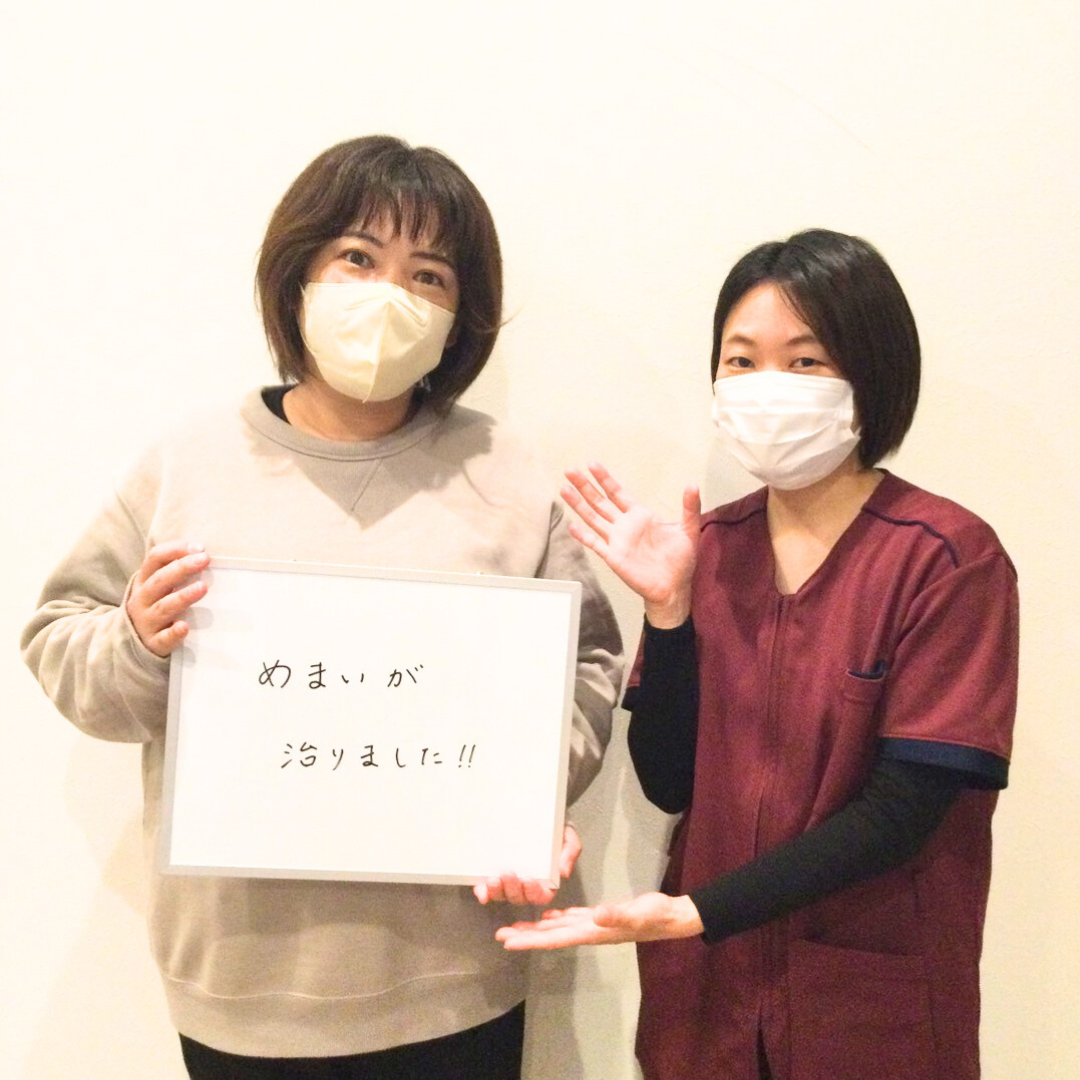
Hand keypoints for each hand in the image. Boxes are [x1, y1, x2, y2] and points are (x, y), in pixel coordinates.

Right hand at [126, 541, 210, 656]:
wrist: (131, 643)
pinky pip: (163, 639)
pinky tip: (184, 627)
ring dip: (183, 596)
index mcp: (144, 581)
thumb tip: (204, 555)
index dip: (176, 550)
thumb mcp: (157, 587)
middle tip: (204, 560)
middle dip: (182, 568)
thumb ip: (174, 571)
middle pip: (160, 580)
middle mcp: (142, 599)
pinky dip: (173, 633)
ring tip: (202, 587)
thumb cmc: (154, 607)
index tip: (200, 548)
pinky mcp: (153, 643)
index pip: (155, 558)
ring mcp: (146, 622)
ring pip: (163, 607)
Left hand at [473, 824, 581, 905]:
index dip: (534, 893)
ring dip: (497, 892)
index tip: (529, 879)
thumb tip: (563, 872)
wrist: (540, 811)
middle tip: (508, 873)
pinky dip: (483, 892)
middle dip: (512, 889)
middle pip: (519, 897)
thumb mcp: (568, 837)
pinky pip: (487, 888)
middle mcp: (526, 884)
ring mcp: (509, 881)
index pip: (541, 895)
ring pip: (502, 895)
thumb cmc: (556, 828)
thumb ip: (570, 852)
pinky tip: (481, 889)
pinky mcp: (494, 873)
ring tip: (493, 879)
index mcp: (546, 881)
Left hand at [495, 891, 703, 950]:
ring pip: (557, 928)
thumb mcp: (637, 913)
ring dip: (536, 929)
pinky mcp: (599, 917)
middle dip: (525, 936)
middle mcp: (588, 931)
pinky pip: (571, 919)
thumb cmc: (655, 915)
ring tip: (514, 927)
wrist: (671, 917)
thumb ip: (618, 915)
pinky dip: (556, 919)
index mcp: (593, 931)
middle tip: (499, 935)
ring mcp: (593, 925)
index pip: (555, 938)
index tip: (507, 942)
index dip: (531, 940)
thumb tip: (596, 916)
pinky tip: (547, 916)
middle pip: (550, 936)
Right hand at [561, 464, 699, 627]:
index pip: (617, 493)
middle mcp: (624, 525)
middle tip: (570, 470)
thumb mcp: (688, 530)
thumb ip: (689, 507)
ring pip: (593, 518)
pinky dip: (583, 535)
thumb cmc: (680, 560)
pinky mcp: (613, 557)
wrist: (673, 587)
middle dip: (585, 486)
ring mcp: (616, 541)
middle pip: (600, 502)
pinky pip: (595, 544)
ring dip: (579, 504)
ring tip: (564, 489)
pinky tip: (571, 525)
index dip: (605, 479)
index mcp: (639, 515)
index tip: (592, 465)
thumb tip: (692, 485)